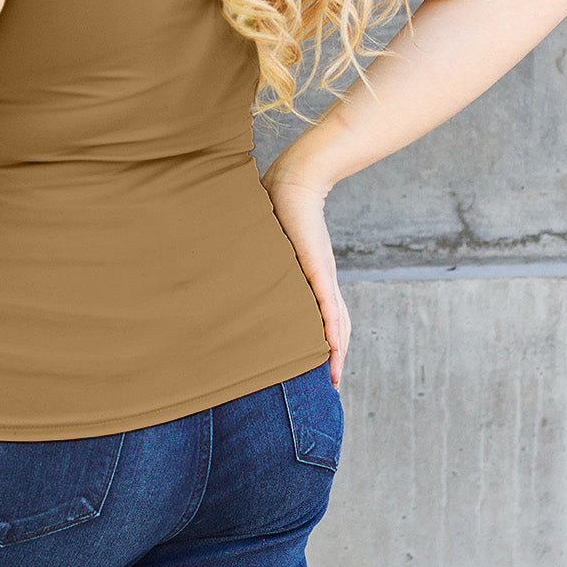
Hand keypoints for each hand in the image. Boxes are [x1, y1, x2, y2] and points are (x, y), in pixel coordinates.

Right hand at [261, 164, 350, 388]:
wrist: (295, 181)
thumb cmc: (279, 207)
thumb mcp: (268, 244)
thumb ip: (257, 258)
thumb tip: (230, 263)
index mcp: (312, 278)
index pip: (323, 316)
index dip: (324, 342)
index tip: (320, 367)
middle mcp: (322, 281)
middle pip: (336, 326)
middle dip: (334, 356)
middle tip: (330, 384)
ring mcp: (321, 275)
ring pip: (335, 321)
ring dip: (336, 351)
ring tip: (333, 377)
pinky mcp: (317, 268)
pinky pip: (328, 304)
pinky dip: (332, 328)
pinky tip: (335, 348)